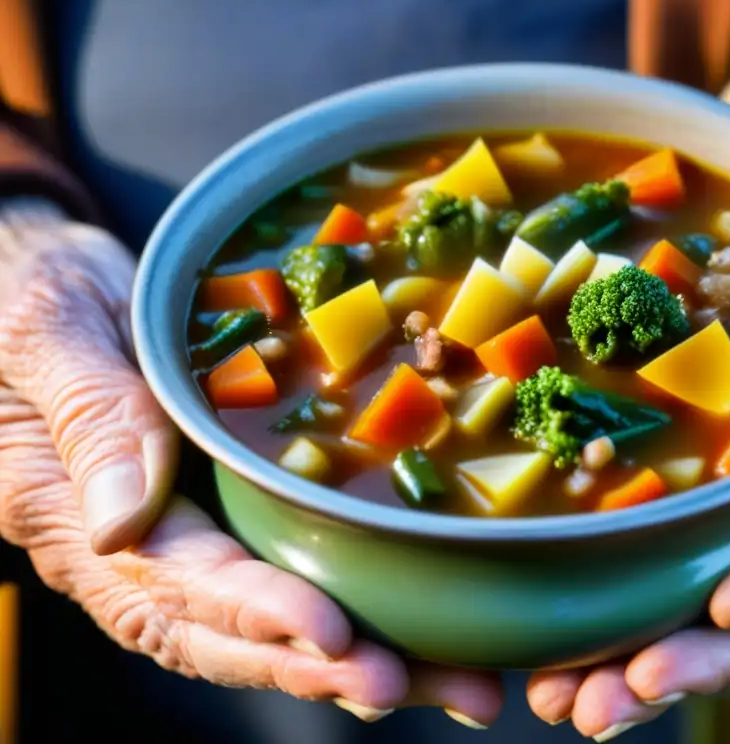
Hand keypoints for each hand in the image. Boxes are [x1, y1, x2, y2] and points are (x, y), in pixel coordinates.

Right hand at [0, 202, 502, 726]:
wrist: (43, 279)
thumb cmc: (35, 295)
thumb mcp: (50, 334)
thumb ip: (89, 418)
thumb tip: (123, 520)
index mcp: (76, 512)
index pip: (174, 585)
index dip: (257, 614)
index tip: (333, 633)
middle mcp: (134, 547)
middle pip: (229, 634)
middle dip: (323, 667)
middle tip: (418, 684)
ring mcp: (182, 534)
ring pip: (264, 623)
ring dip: (354, 661)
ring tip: (452, 685)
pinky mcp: (223, 511)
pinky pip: (281, 573)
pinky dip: (348, 613)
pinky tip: (420, 635)